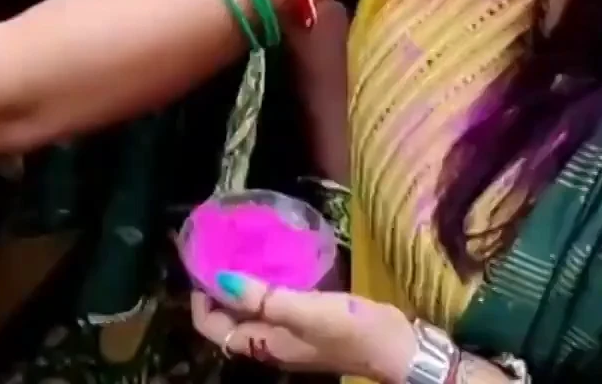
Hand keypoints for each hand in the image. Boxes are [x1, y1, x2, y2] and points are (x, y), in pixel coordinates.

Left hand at [190, 272, 418, 381]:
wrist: (399, 348)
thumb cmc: (351, 330)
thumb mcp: (306, 310)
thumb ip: (263, 296)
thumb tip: (220, 278)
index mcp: (265, 344)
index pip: (214, 329)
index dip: (201, 301)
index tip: (202, 266)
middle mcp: (272, 343)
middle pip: (230, 321)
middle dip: (219, 290)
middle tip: (220, 252)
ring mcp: (292, 335)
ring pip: (253, 312)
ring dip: (242, 288)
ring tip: (242, 252)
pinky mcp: (311, 324)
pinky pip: (276, 306)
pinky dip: (267, 287)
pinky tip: (277, 263)